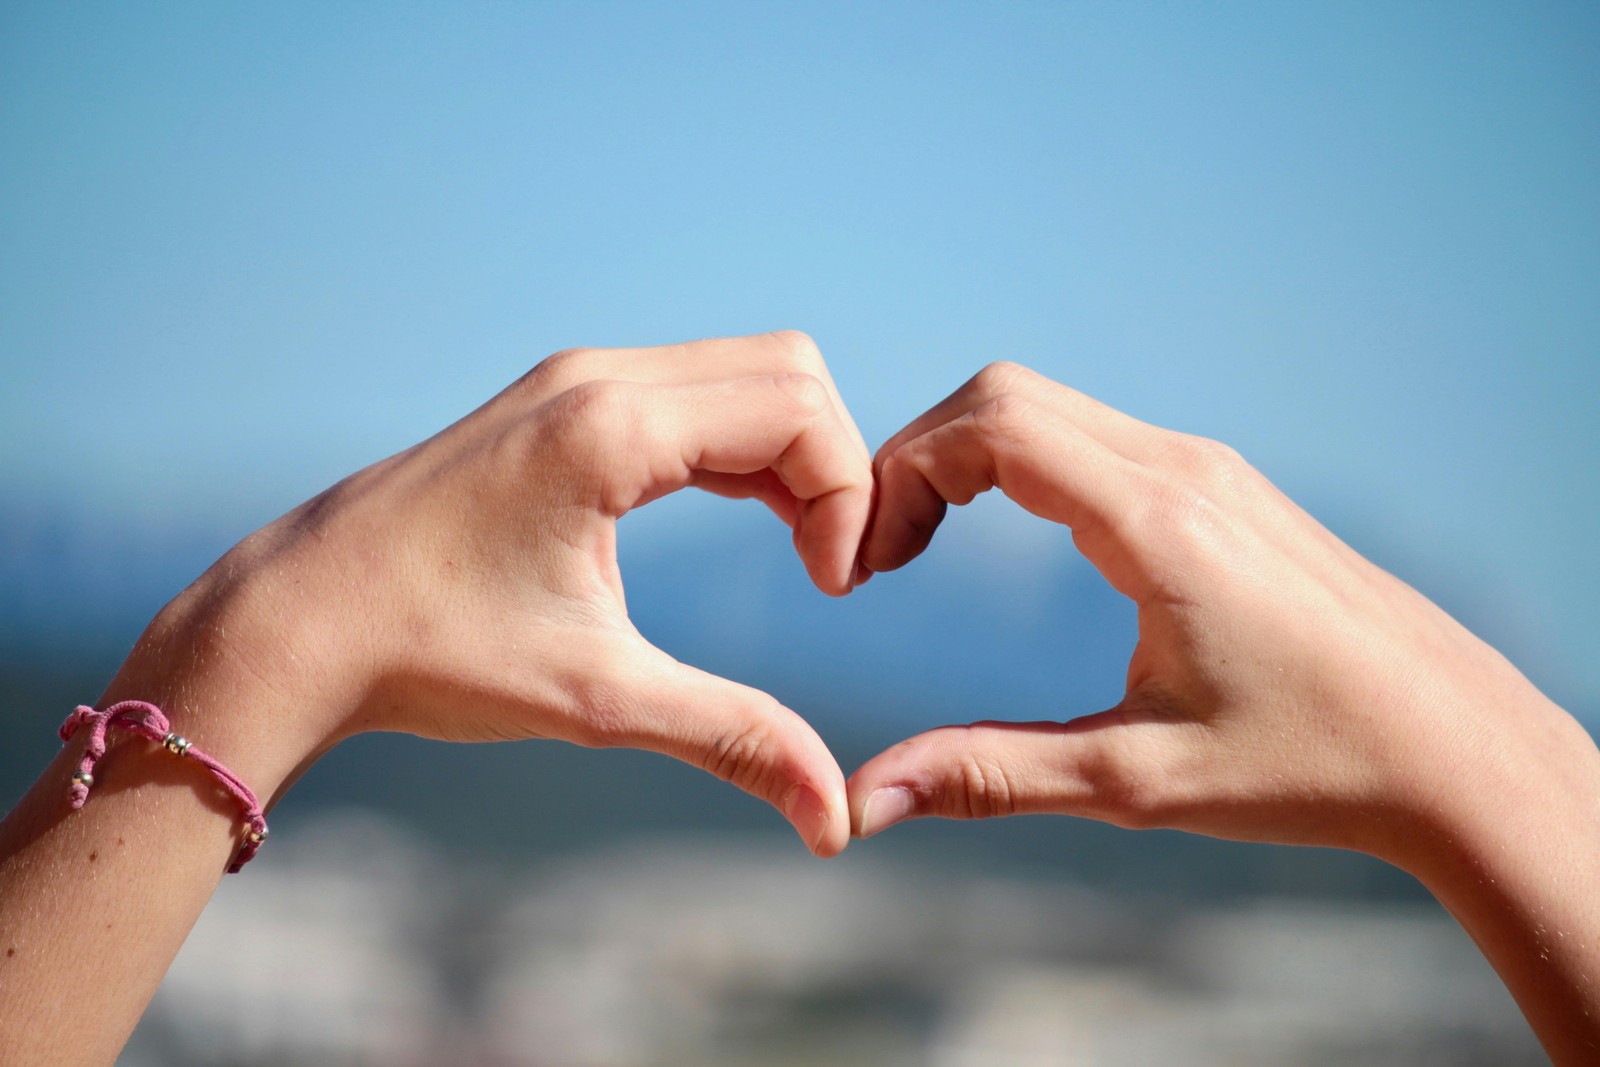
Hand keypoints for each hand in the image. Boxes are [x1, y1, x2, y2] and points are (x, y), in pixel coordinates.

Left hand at [131, 331, 872, 854]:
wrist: (295, 623)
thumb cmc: (429, 654)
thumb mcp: (597, 701)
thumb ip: (731, 738)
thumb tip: (836, 821)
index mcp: (611, 428)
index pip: (799, 411)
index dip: (848, 498)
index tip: (832, 590)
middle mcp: (597, 379)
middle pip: (787, 372)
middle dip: (834, 465)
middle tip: (827, 567)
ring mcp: (571, 383)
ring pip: (740, 374)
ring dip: (791, 456)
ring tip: (800, 552)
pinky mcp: (556, 405)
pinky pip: (689, 393)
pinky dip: (740, 447)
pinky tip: (744, 519)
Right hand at [849, 361, 1590, 861]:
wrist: (1456, 749)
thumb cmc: (1312, 766)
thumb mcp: (1136, 781)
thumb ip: (992, 776)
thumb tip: (868, 801)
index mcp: (1159, 524)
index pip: (994, 427)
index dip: (902, 474)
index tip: (867, 560)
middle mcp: (1184, 471)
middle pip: (1007, 395)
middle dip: (918, 456)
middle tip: (879, 552)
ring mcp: (1210, 471)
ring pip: (1050, 407)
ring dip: (967, 456)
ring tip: (922, 544)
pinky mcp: (1224, 489)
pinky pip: (1095, 436)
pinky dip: (1020, 462)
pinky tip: (1003, 534)